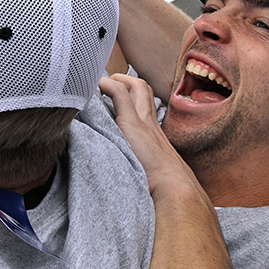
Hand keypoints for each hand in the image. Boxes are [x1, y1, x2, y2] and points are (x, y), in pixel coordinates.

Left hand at [99, 73, 199, 198]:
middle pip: (143, 88)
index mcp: (153, 130)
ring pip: (137, 85)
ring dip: (117, 80)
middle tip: (105, 86)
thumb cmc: (159, 183)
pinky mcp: (133, 123)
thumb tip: (122, 167)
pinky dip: (107, 86)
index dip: (129, 93)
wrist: (172, 188)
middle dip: (123, 80)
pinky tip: (96, 89)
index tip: (112, 95)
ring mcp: (143, 120)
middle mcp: (150, 121)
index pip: (145, 100)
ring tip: (99, 87)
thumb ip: (138, 157)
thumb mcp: (149, 166)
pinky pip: (119, 93)